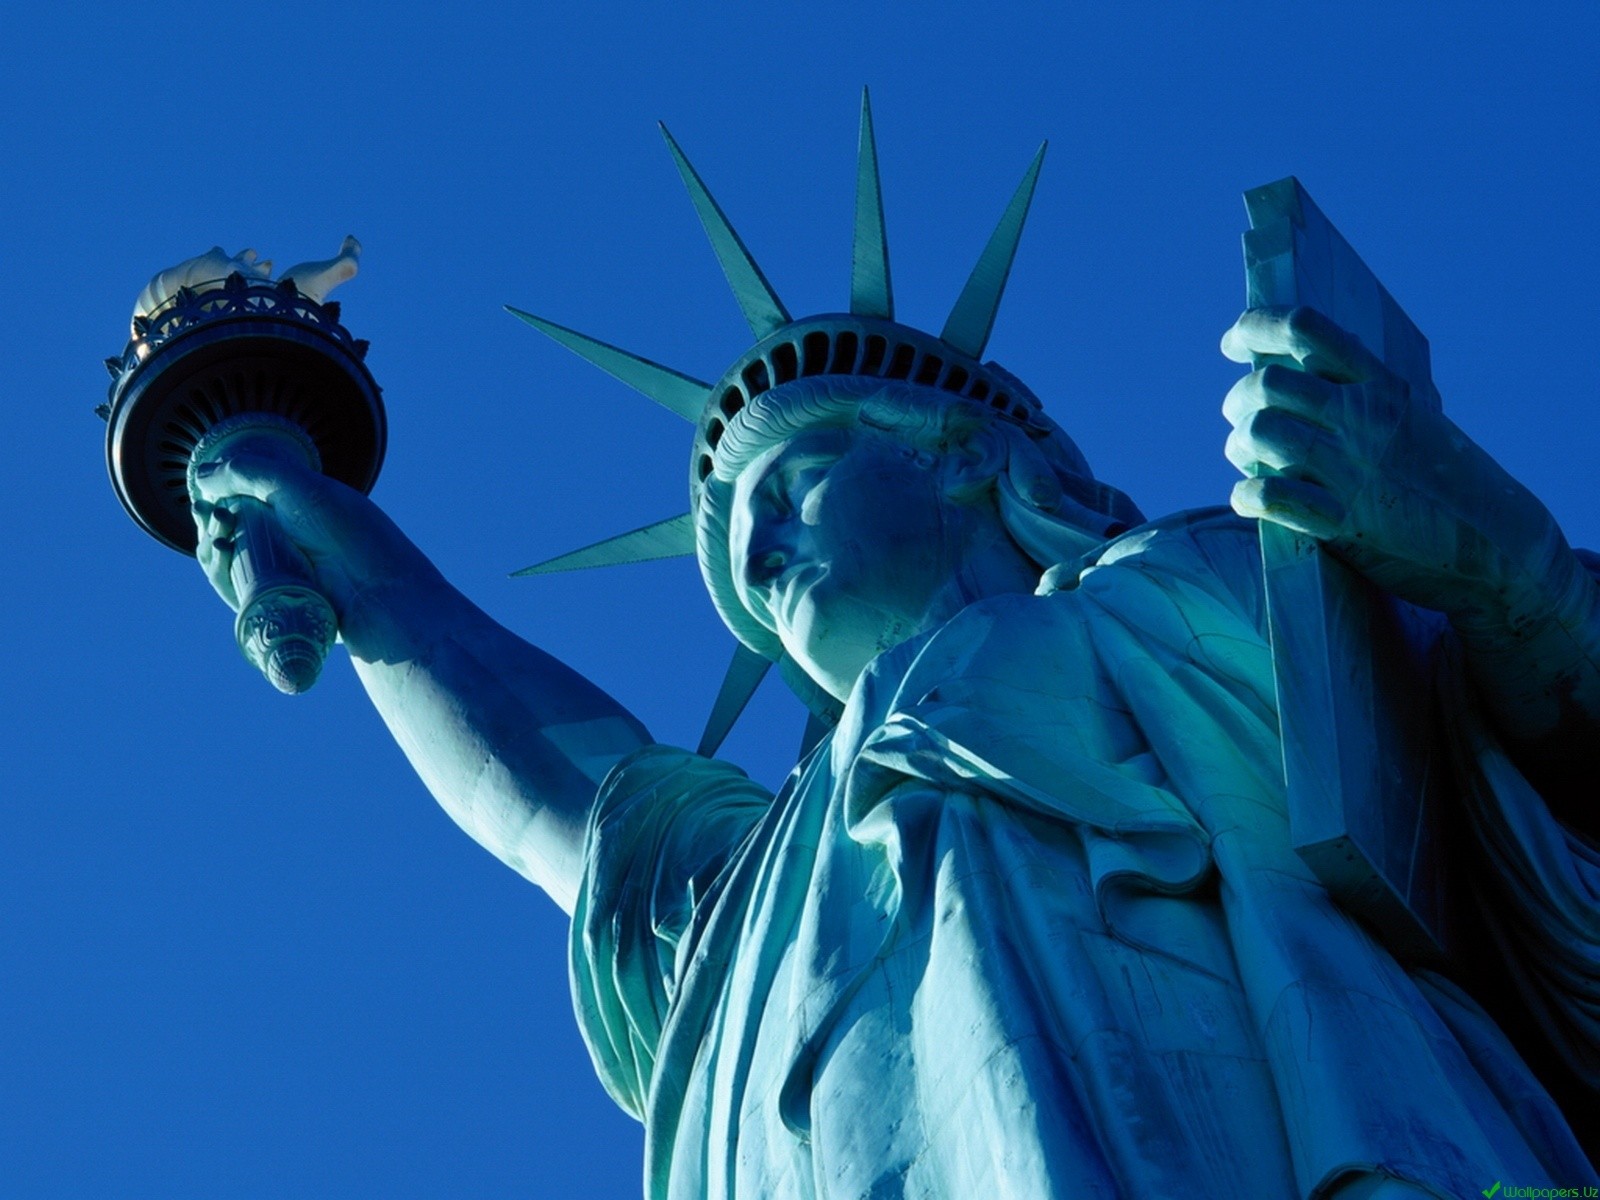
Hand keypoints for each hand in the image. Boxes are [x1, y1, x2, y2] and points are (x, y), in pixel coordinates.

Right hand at [190, 454, 436, 626]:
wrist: (373, 585)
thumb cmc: (342, 530)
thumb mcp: (295, 486)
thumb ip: (247, 472)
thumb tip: (201, 475)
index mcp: (294, 509)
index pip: (243, 500)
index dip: (218, 497)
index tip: (206, 496)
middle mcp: (284, 540)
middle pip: (228, 530)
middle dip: (211, 521)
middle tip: (211, 515)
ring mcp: (277, 571)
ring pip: (226, 559)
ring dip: (210, 545)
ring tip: (217, 536)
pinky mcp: (272, 601)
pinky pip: (234, 588)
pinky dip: (219, 572)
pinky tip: (218, 555)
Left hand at [1220, 305, 1569, 629]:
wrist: (1497, 544)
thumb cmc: (1445, 480)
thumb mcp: (1413, 419)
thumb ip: (1361, 394)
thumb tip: (1295, 372)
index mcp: (1381, 385)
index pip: (1305, 328)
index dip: (1255, 328)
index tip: (1232, 344)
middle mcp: (1363, 419)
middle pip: (1266, 383)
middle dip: (1238, 399)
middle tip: (1240, 417)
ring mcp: (1351, 469)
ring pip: (1259, 432)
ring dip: (1238, 446)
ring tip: (1245, 459)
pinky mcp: (1342, 522)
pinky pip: (1267, 495)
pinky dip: (1246, 495)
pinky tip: (1250, 499)